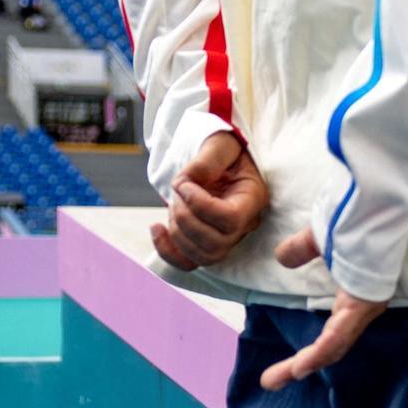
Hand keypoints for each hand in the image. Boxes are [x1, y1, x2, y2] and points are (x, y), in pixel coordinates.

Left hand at [150, 131, 269, 270]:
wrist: (222, 161)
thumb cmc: (224, 152)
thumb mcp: (220, 145)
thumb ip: (207, 160)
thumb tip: (188, 181)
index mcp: (252, 199)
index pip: (229, 219)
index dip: (199, 204)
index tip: (184, 184)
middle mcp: (244, 225)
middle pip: (215, 243)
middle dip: (184, 217)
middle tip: (177, 191)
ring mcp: (227, 238)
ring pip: (202, 255)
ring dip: (177, 230)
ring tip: (173, 202)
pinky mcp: (207, 244)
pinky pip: (188, 263)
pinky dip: (167, 251)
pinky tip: (155, 227)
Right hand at [257, 227, 389, 391]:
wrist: (373, 201)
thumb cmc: (353, 214)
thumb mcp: (318, 238)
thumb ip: (301, 250)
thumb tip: (282, 258)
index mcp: (355, 294)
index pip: (331, 332)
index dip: (309, 350)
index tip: (287, 365)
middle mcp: (363, 307)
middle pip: (330, 346)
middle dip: (298, 365)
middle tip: (272, 381)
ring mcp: (365, 307)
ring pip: (333, 347)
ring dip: (302, 365)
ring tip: (276, 380)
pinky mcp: (364, 304)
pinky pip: (339, 336)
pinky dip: (319, 353)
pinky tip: (300, 368)